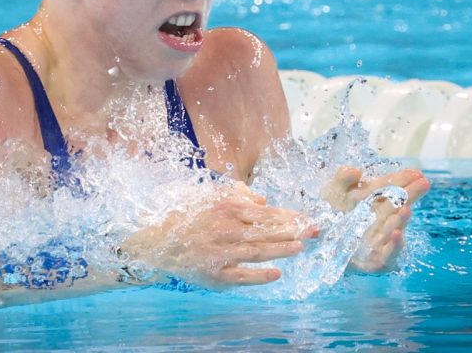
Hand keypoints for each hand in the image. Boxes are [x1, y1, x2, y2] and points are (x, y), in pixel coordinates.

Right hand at [120, 183, 318, 288]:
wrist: (158, 241)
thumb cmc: (186, 216)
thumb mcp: (209, 196)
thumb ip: (236, 195)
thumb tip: (262, 200)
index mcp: (226, 209)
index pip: (264, 214)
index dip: (288, 216)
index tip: (307, 217)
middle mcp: (226, 230)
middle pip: (265, 231)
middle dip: (292, 230)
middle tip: (314, 231)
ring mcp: (221, 253)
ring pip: (256, 251)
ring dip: (280, 250)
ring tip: (300, 248)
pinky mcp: (215, 274)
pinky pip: (241, 275)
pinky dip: (259, 276)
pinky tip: (277, 274)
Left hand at [323, 166, 429, 272]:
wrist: (315, 246)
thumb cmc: (327, 216)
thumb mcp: (332, 194)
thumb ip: (342, 180)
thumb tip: (356, 170)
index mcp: (371, 201)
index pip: (389, 187)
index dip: (402, 179)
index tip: (416, 172)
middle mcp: (380, 219)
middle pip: (397, 205)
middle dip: (410, 194)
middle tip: (424, 183)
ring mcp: (379, 241)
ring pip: (393, 228)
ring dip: (401, 219)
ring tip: (407, 209)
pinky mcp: (375, 261)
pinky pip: (387, 256)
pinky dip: (394, 246)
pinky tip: (397, 234)